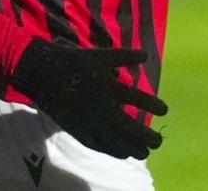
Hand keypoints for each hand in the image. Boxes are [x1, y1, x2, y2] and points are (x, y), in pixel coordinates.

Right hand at [11, 39, 167, 159]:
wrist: (43, 73)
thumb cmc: (74, 62)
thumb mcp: (101, 55)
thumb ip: (124, 56)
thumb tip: (146, 56)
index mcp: (109, 87)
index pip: (138, 99)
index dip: (154, 105)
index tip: (165, 110)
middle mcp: (102, 108)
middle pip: (131, 129)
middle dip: (147, 138)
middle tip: (158, 142)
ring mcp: (90, 122)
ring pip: (116, 142)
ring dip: (132, 149)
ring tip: (143, 153)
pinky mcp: (78, 130)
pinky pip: (98, 145)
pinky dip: (112, 150)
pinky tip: (121, 153)